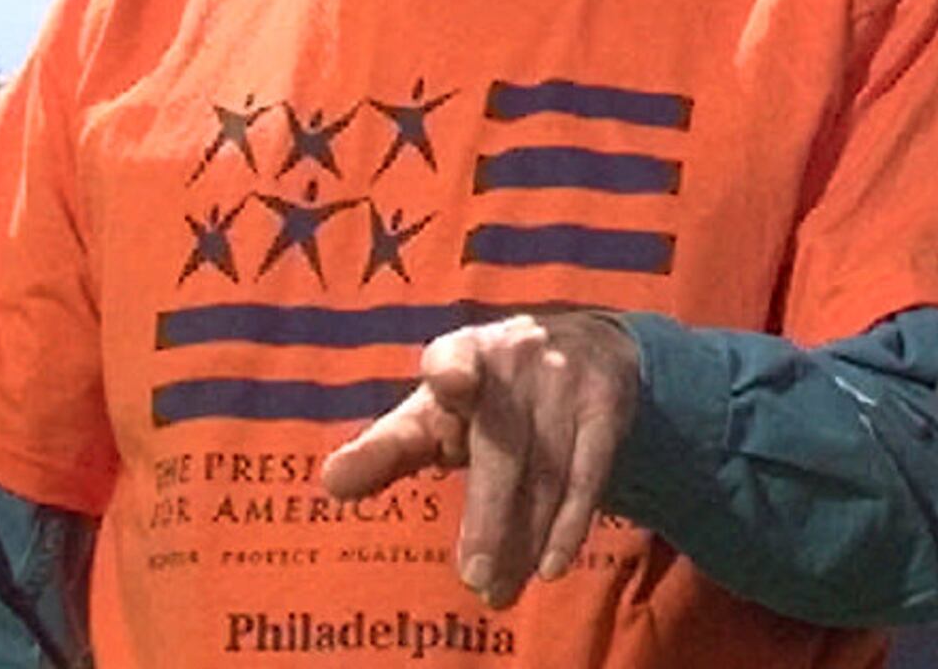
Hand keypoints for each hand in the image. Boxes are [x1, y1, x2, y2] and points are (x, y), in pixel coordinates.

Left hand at [319, 309, 642, 608]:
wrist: (584, 346)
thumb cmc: (483, 393)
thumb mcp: (433, 412)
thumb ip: (384, 449)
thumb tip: (330, 482)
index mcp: (463, 353)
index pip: (453, 362)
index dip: (454, 373)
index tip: (450, 384)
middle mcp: (519, 357)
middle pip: (503, 446)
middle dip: (490, 514)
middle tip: (474, 577)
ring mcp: (568, 379)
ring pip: (546, 471)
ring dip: (524, 537)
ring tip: (498, 592)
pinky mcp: (607, 405)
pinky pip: (588, 474)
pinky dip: (570, 524)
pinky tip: (550, 565)